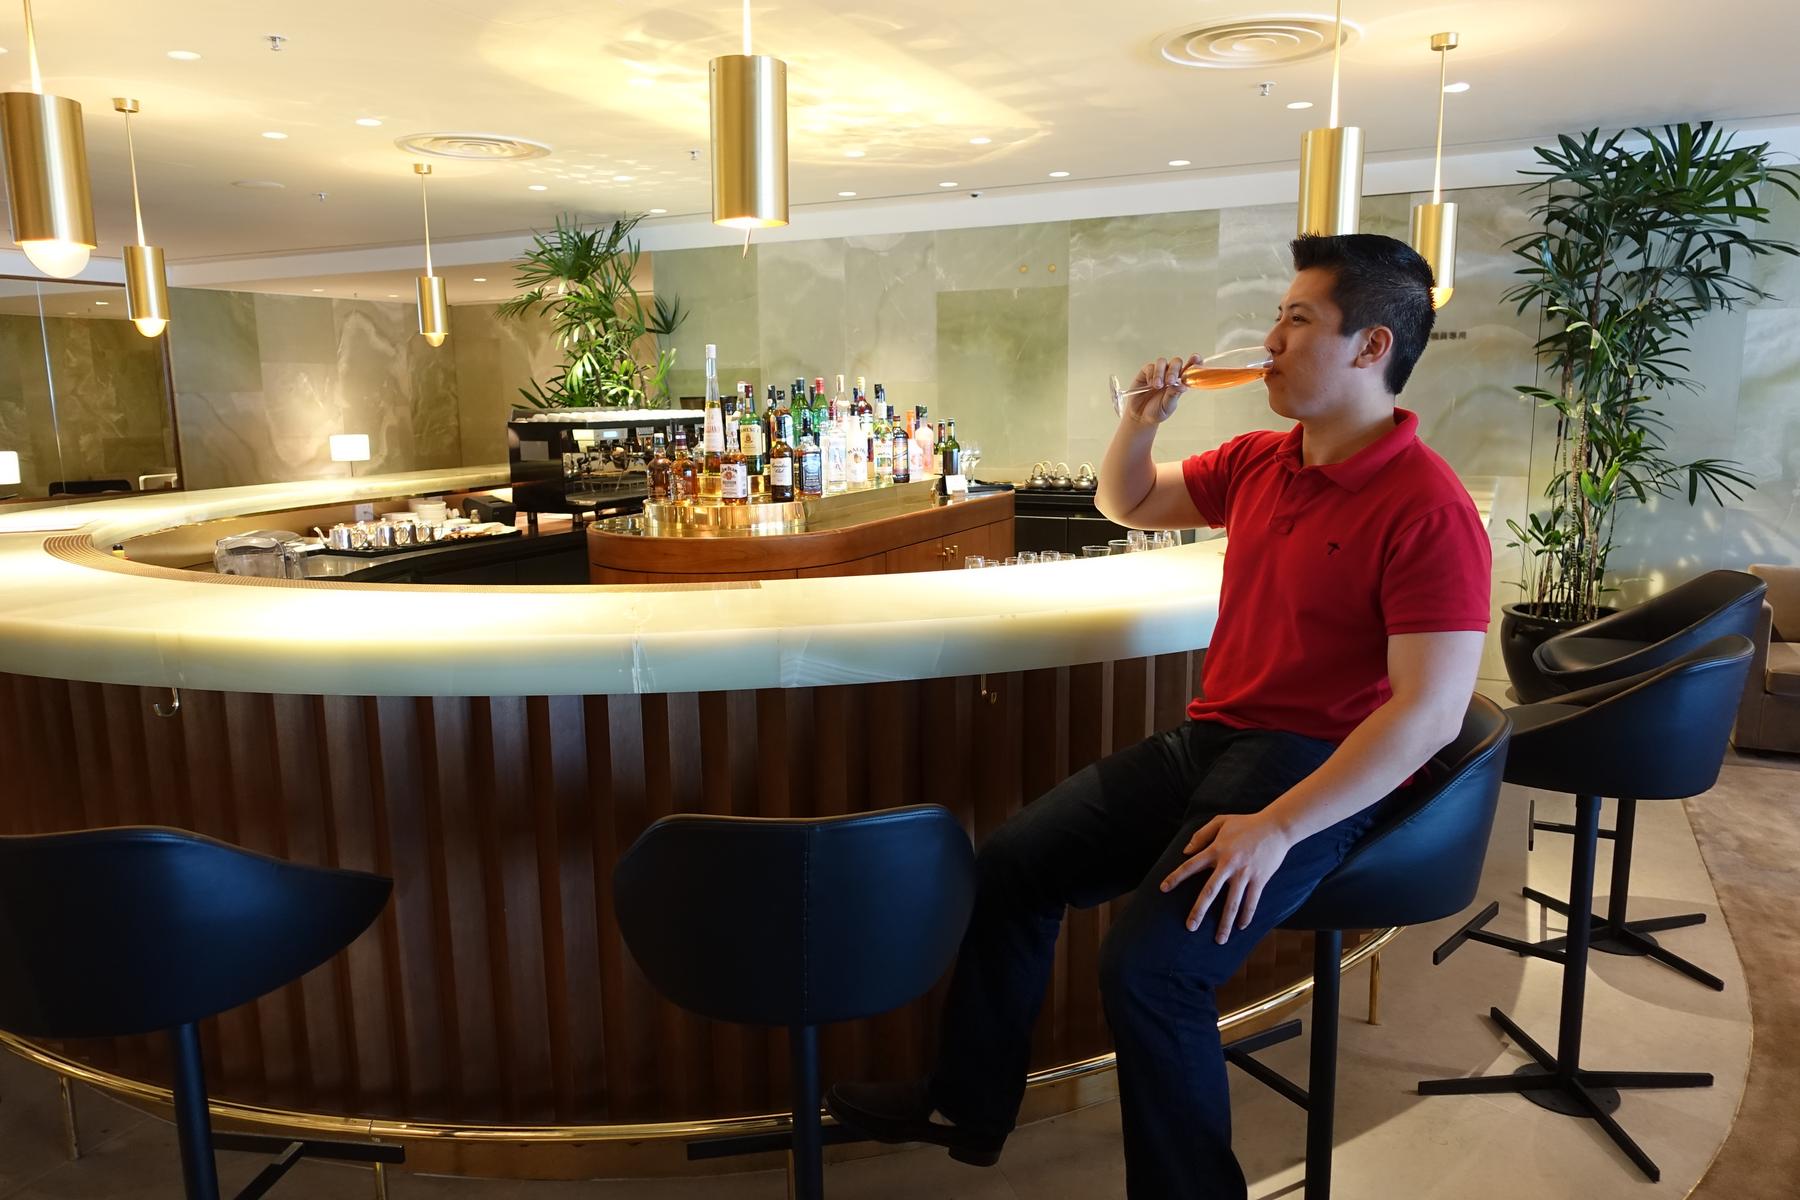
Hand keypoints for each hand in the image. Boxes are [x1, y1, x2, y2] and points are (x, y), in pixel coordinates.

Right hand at [1122, 354, 1200, 425]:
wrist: (1140, 416)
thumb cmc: (1156, 411)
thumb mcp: (1167, 406)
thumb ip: (1174, 395)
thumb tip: (1183, 386)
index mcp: (1179, 382)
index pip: (1189, 369)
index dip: (1194, 362)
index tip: (1195, 358)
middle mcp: (1170, 375)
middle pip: (1176, 362)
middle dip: (1174, 370)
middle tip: (1170, 382)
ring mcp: (1158, 372)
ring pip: (1162, 362)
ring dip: (1160, 373)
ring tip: (1158, 386)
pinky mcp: (1146, 372)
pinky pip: (1150, 367)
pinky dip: (1151, 374)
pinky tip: (1150, 384)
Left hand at [1159, 810, 1293, 943]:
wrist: (1277, 826)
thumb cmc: (1246, 823)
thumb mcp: (1220, 821)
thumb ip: (1201, 835)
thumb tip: (1185, 851)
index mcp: (1216, 850)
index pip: (1191, 866)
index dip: (1176, 877)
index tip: (1163, 889)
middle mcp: (1228, 864)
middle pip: (1210, 891)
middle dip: (1199, 911)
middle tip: (1190, 927)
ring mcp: (1245, 873)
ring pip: (1232, 903)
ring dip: (1225, 923)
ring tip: (1219, 940)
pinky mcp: (1260, 879)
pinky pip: (1252, 902)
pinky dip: (1246, 916)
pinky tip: (1241, 927)